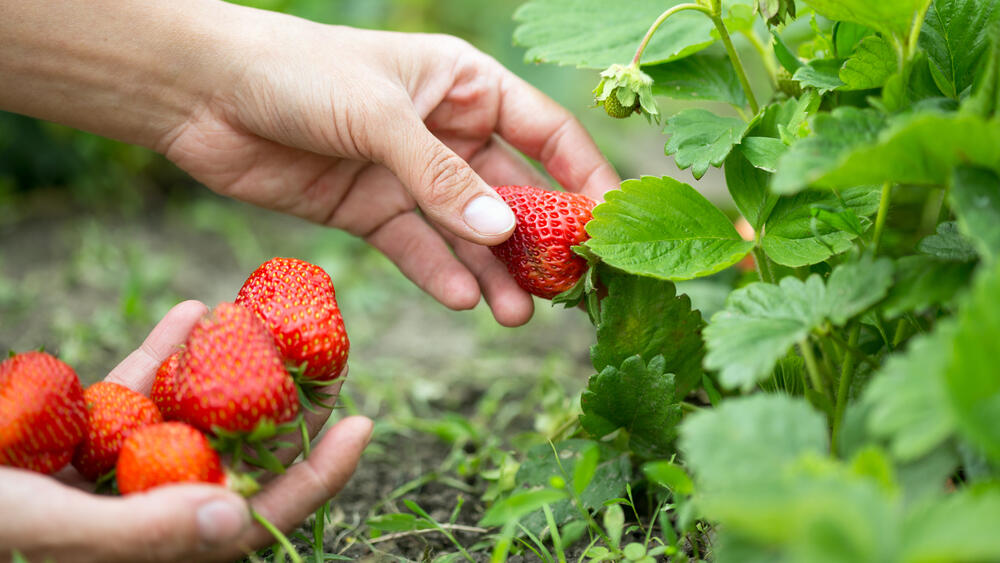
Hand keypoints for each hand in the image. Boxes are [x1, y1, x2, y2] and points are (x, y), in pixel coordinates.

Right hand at [0, 300, 372, 562]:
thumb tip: (237, 522)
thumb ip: (146, 532)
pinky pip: (136, 388)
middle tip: (328, 355)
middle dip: (285, 409)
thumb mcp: (53, 527)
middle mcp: (150, 505)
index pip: (259, 517)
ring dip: (231, 369)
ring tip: (269, 322)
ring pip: (194, 414)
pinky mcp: (82, 429)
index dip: (318, 476)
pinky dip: (162, 351)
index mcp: (161, 544)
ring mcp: (118, 465)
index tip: (363, 422)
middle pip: (240, 456)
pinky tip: (192, 308)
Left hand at [161, 8, 620, 325]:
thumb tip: (501, 233)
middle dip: (535, 241)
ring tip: (516, 314)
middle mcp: (445, 130)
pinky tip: (464, 300)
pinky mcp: (369, 210)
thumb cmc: (299, 73)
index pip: (545, 134)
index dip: (581, 178)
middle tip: (563, 290)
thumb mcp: (381, 117)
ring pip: (465, 230)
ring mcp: (407, 174)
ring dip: (492, 270)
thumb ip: (441, 177)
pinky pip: (416, 247)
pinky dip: (439, 273)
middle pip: (510, 192)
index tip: (607, 226)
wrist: (202, 93)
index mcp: (464, 85)